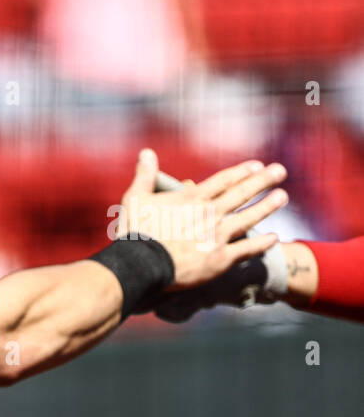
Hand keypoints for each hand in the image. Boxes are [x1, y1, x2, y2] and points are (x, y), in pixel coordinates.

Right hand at [116, 148, 286, 290]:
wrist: (141, 264)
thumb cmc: (135, 232)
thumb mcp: (135, 199)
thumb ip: (144, 175)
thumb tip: (146, 152)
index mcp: (192, 199)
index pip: (222, 181)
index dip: (241, 172)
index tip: (257, 165)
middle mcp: (210, 213)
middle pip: (241, 193)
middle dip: (262, 181)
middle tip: (280, 171)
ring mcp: (217, 236)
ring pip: (248, 217)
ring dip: (267, 206)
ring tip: (282, 197)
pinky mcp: (220, 259)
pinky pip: (246, 249)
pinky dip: (261, 243)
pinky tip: (273, 238)